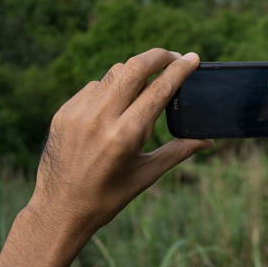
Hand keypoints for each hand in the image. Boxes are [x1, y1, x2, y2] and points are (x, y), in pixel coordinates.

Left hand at [0, 49, 213, 266]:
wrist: (58, 210)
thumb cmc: (108, 197)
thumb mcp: (147, 174)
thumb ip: (179, 151)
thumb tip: (209, 140)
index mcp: (126, 135)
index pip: (159, 89)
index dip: (179, 70)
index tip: (192, 58)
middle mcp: (101, 118)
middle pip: (134, 67)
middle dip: (158, 56)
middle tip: (173, 57)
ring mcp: (78, 112)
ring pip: (114, 73)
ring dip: (135, 72)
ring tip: (148, 82)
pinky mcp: (64, 112)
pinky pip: (95, 87)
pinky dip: (111, 88)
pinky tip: (118, 103)